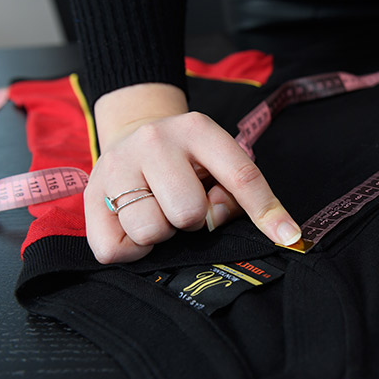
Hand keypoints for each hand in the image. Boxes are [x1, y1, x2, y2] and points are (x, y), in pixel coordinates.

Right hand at [84, 85, 300, 263]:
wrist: (131, 131)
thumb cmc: (186, 159)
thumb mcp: (216, 160)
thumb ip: (233, 192)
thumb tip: (221, 222)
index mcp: (198, 130)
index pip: (241, 175)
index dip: (266, 210)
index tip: (289, 237)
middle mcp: (154, 141)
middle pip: (188, 213)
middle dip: (193, 220)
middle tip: (184, 206)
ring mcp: (117, 165)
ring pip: (151, 230)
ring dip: (162, 232)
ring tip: (159, 210)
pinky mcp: (90, 194)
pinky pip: (114, 249)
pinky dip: (131, 249)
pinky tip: (136, 225)